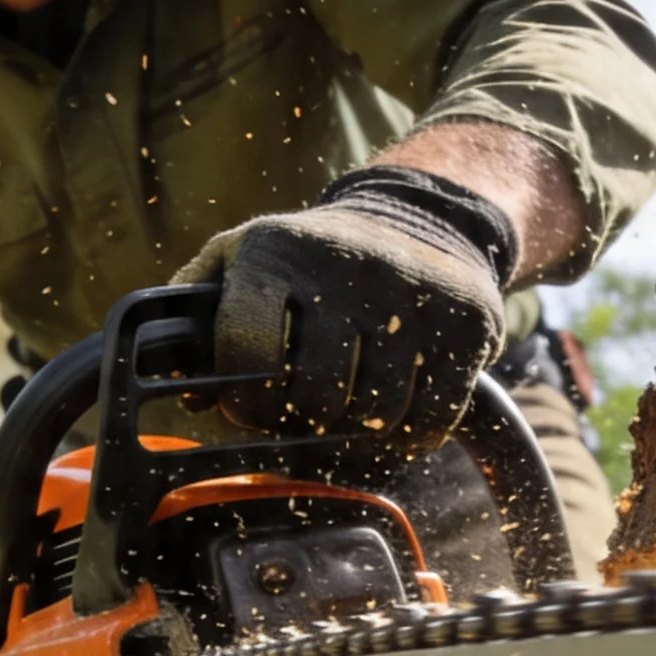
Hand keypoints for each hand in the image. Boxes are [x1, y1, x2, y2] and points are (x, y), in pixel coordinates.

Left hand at [175, 165, 517, 444]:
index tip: (249, 410)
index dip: (243, 399)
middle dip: (299, 423)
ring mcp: (412, 295)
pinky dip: (409, 437)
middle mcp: (348, 266)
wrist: (422, 218)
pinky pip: (432, 416)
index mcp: (278, 252)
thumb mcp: (246, 256)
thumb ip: (201, 311)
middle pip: (313, 393)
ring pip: (374, 413)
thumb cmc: (313, 257)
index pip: (246, 347)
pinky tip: (393, 422)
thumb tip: (189, 391)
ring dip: (356, 433)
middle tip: (300, 422)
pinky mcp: (466, 323)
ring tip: (345, 419)